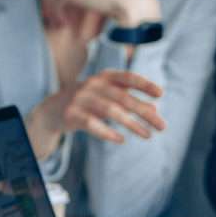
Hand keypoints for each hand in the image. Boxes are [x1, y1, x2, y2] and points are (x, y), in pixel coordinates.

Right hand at [26, 70, 165, 158]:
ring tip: (148, 135)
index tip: (161, 94)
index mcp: (104, 77)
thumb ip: (130, 100)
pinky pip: (92, 124)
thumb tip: (155, 110)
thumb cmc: (89, 102)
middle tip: (163, 126)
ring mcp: (80, 98)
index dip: (144, 85)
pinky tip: (121, 139)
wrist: (52, 110)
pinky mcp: (71, 114)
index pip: (128, 77)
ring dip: (132, 124)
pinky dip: (107, 132)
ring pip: (111, 111)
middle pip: (124, 98)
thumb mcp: (109, 97)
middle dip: (145, 113)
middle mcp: (93, 84)